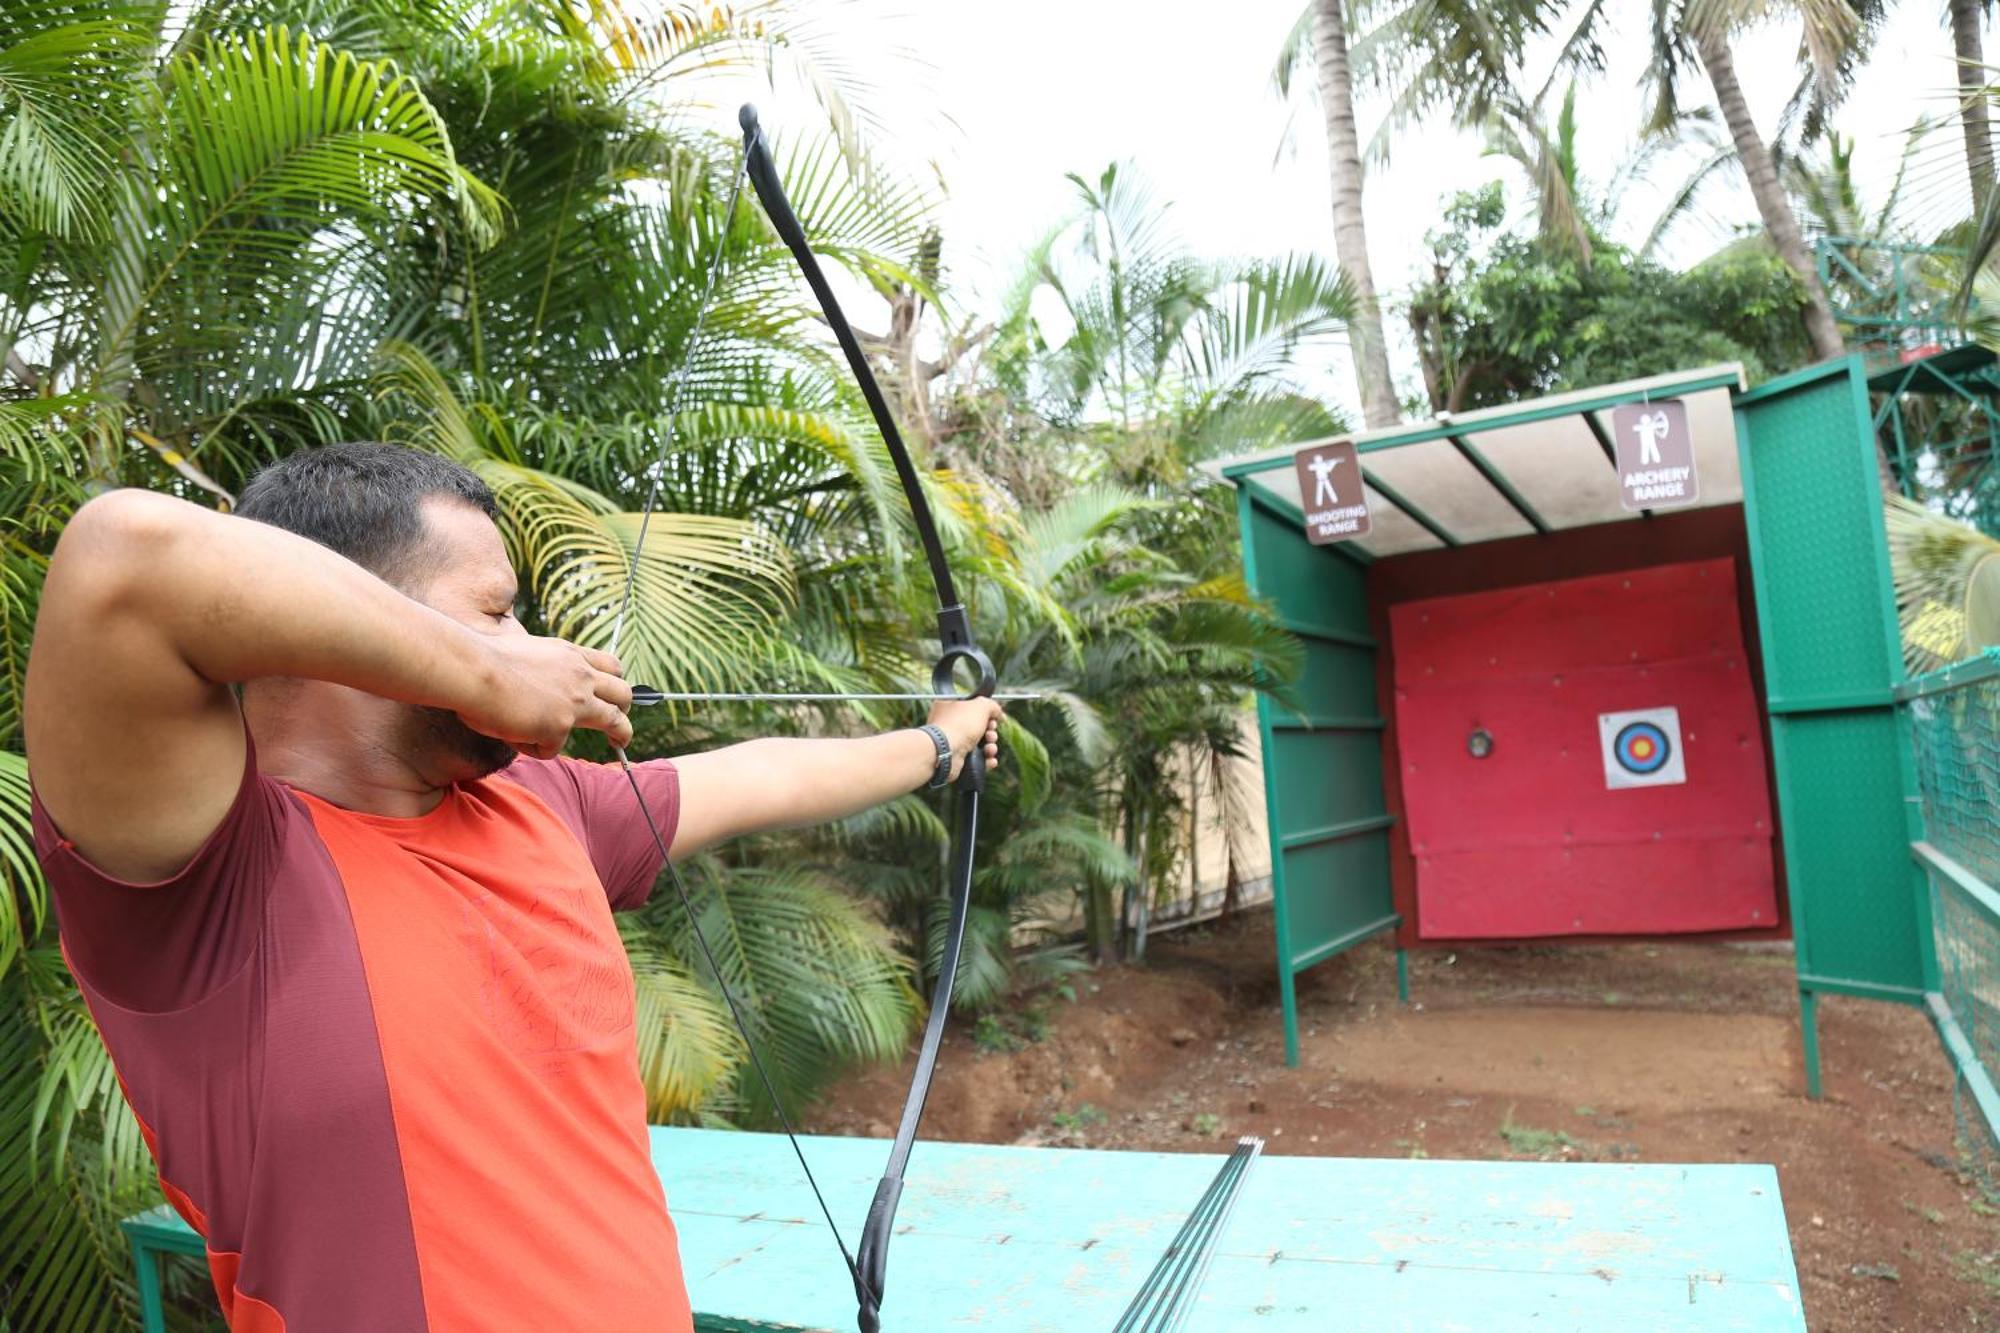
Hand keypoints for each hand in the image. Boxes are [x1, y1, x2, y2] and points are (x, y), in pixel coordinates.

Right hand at [460, 634, 633, 756]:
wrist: (472, 670)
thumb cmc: (481, 659)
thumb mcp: (521, 652)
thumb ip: (537, 666)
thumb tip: (529, 683)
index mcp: (568, 654)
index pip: (608, 664)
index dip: (614, 680)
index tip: (614, 692)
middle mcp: (579, 675)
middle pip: (623, 691)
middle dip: (626, 707)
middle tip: (622, 720)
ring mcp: (575, 701)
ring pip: (615, 720)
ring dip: (621, 733)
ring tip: (620, 742)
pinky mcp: (560, 726)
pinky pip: (553, 748)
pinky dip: (535, 748)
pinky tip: (515, 739)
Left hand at [927, 697, 1001, 781]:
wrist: (945, 753)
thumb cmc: (958, 726)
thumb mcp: (980, 706)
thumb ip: (991, 705)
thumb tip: (997, 711)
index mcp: (949, 706)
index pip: (972, 707)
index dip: (986, 712)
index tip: (995, 717)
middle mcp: (949, 725)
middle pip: (978, 727)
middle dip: (991, 732)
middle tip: (990, 733)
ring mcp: (952, 743)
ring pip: (979, 745)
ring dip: (991, 747)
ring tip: (990, 748)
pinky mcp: (956, 760)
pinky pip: (976, 759)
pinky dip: (986, 760)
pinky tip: (989, 760)